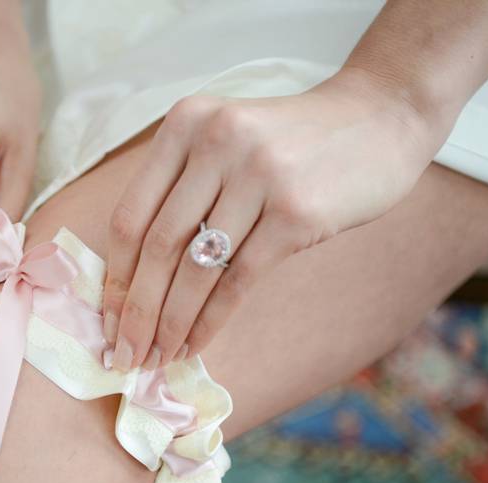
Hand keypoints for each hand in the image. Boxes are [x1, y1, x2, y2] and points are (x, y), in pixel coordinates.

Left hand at [102, 68, 435, 370]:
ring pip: (195, 269)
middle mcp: (215, 143)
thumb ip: (180, 188)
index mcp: (185, 124)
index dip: (115, 277)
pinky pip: (238, 280)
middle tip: (124, 356)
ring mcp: (258, 176)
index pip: (130, 216)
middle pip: (156, 247)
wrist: (379, 118)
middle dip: (135, 312)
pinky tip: (194, 344)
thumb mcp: (224, 141)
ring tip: (156, 359)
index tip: (107, 320)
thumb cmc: (290, 142)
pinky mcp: (296, 213)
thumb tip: (134, 279)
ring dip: (169, 324)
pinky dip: (210, 321)